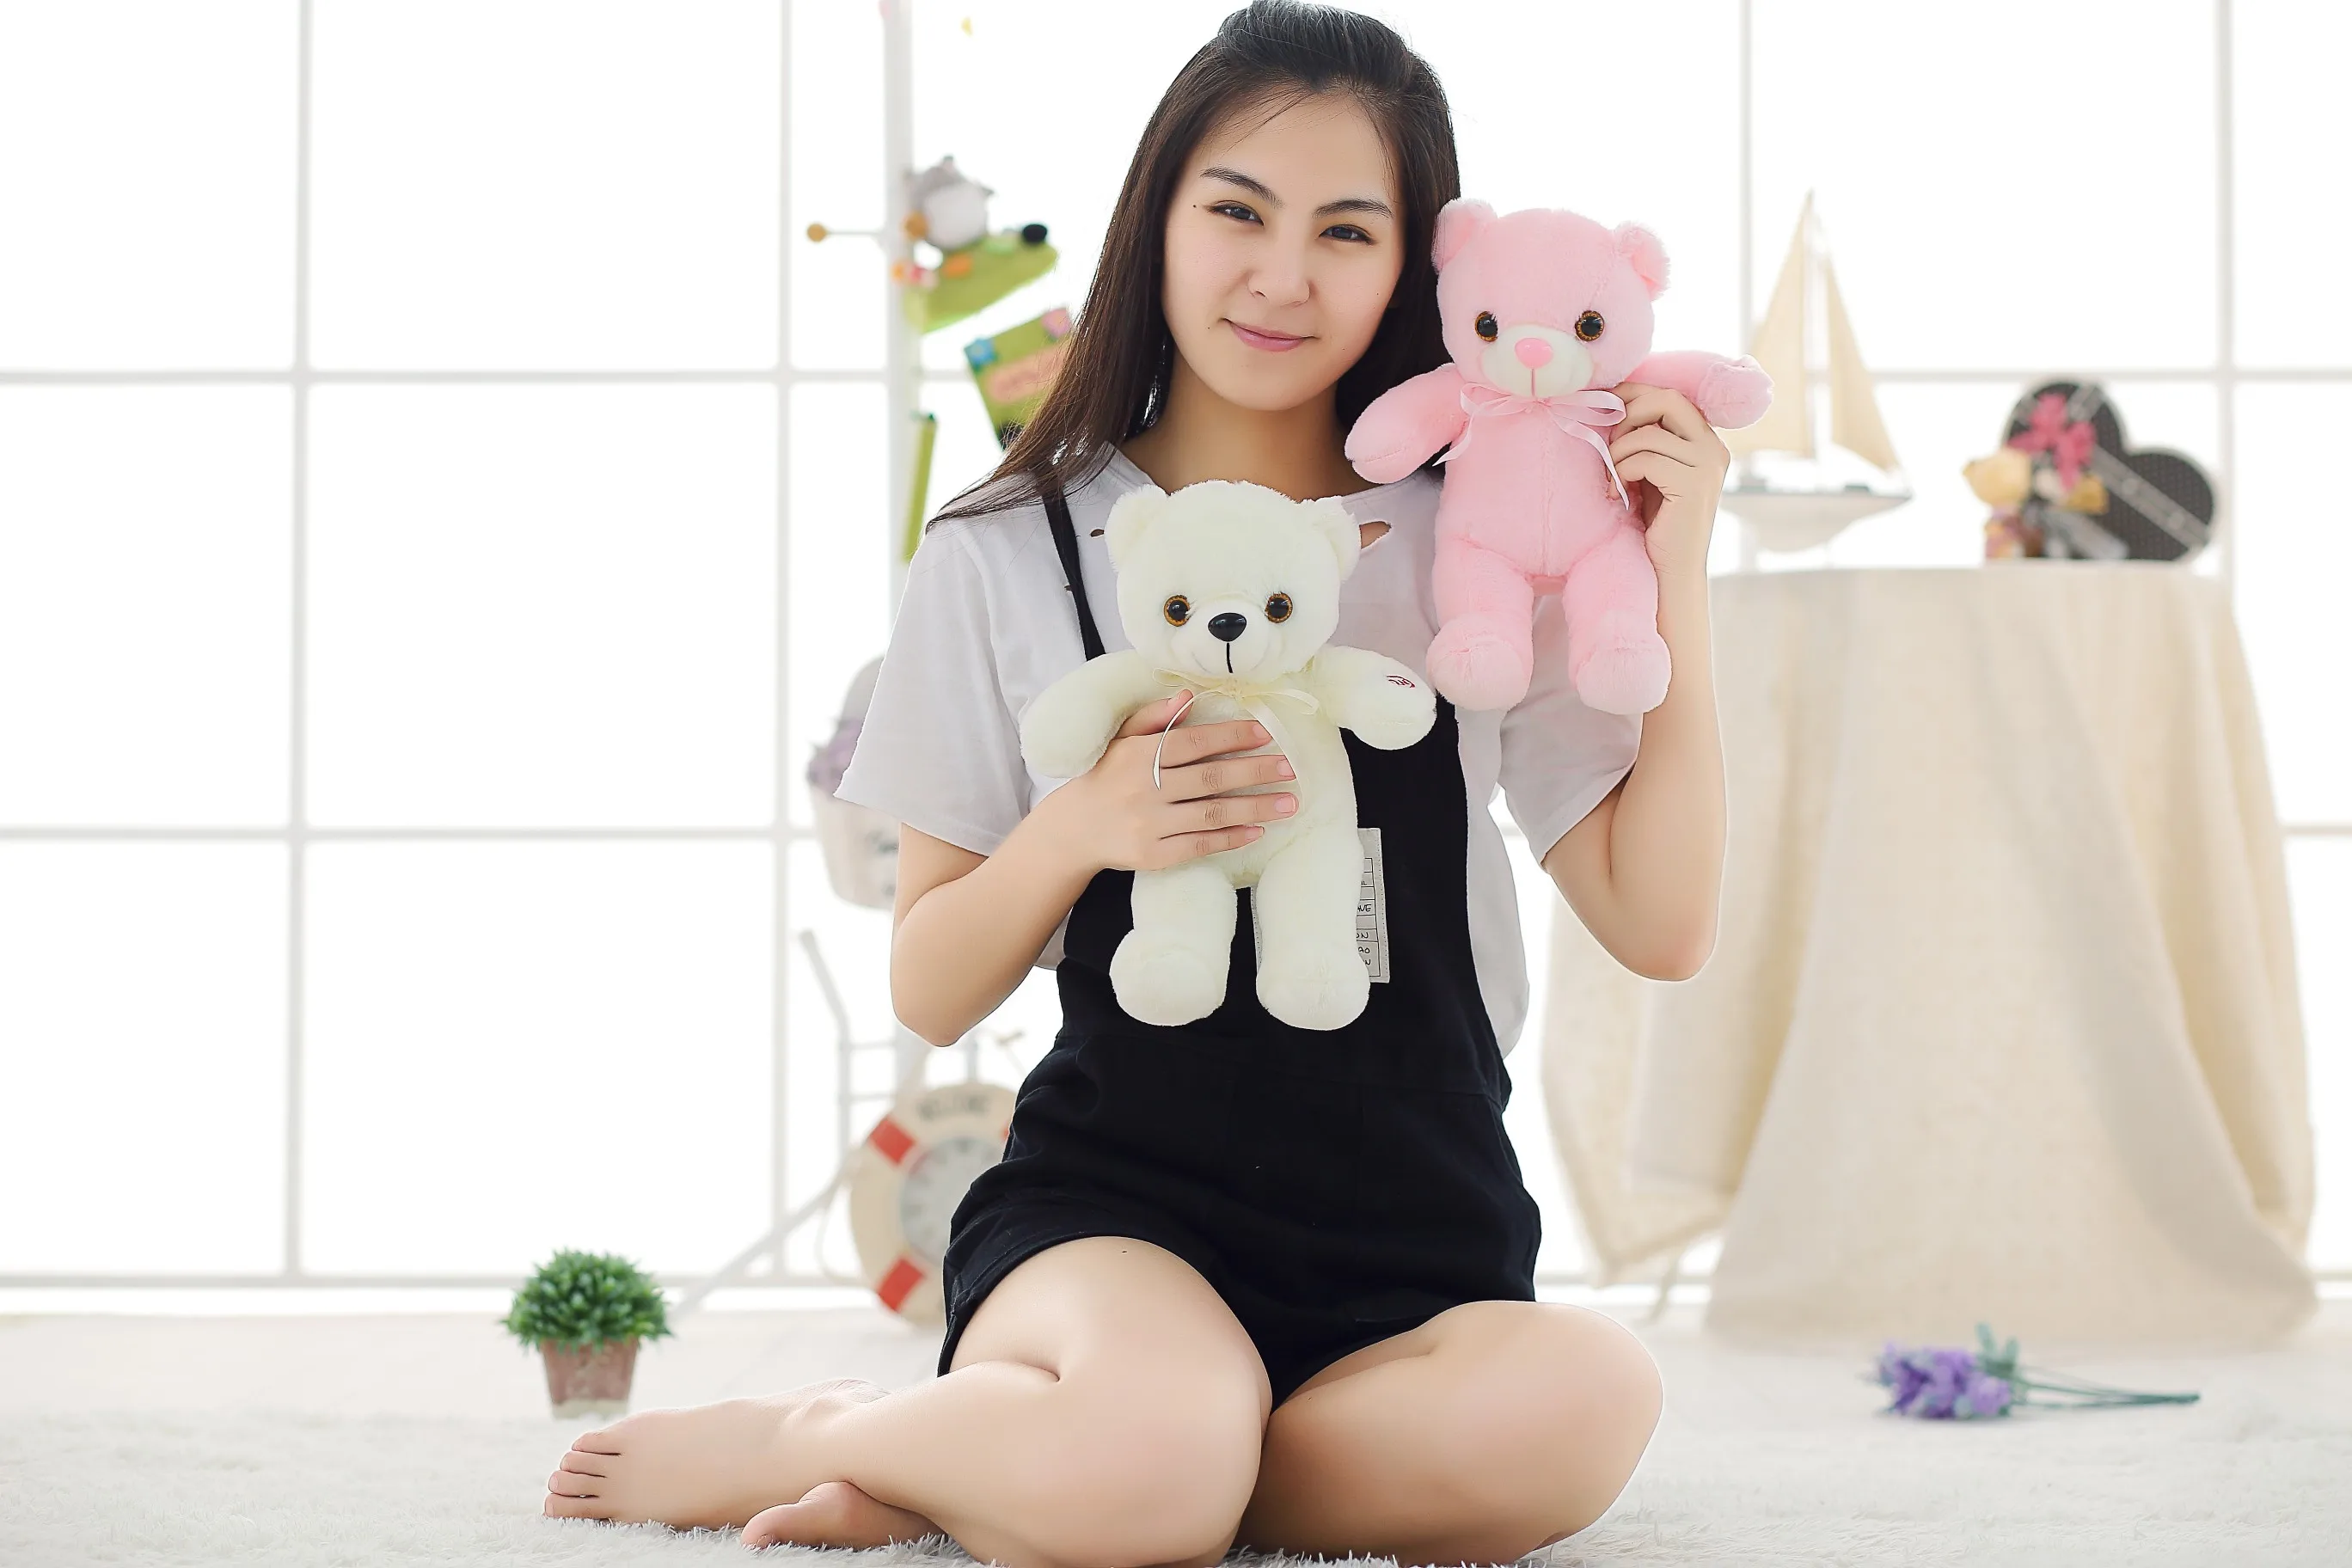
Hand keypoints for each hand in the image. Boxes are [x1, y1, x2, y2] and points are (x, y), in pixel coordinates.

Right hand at [1032, 692, 1296, 877]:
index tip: (1263, 733)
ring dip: (1255, 807)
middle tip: (1289, 768)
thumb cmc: (1105, 777)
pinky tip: (1257, 830)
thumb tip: (1188, 695)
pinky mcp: (1154, 855)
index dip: (1230, 736)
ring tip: (1289, 802)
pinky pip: (1199, 845)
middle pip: (1211, 778)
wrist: (1073, 830)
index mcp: (1138, 755)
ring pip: (1212, 813)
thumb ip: (1153, 717)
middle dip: (1254, 771)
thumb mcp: (1121, 740)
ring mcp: (1150, 825)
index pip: (1193, 742)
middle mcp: (1145, 789)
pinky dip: (1230, 838)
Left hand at [1607, 381, 1732, 579]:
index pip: (1671, 395)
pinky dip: (1623, 472)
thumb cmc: (1655, 522)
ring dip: (1619, 452)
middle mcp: (1713, 448)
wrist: (1670, 570)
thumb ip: (1646, 440)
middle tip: (1610, 444)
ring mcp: (1708, 465)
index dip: (1635, 393)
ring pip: (1649, 433)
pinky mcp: (1694, 485)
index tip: (1605, 402)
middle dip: (1628, 415)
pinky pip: (1646, 459)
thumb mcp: (1650, 472)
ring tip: (1611, 478)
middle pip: (1667, 399)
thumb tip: (1612, 405)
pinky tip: (1617, 493)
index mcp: (1704, 440)